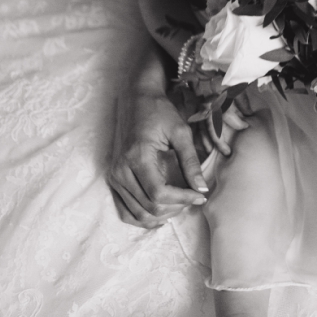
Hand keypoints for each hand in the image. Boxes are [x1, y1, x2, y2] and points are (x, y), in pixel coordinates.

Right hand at [108, 88, 247, 227]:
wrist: (136, 98)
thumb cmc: (160, 112)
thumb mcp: (180, 132)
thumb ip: (191, 162)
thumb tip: (203, 189)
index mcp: (136, 157)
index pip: (159, 194)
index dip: (183, 199)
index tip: (200, 196)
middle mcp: (121, 170)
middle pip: (148, 207)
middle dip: (175, 208)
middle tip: (193, 198)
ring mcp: (114, 176)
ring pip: (137, 213)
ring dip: (162, 215)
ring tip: (181, 204)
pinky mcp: (113, 178)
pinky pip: (124, 210)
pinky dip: (142, 217)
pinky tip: (161, 214)